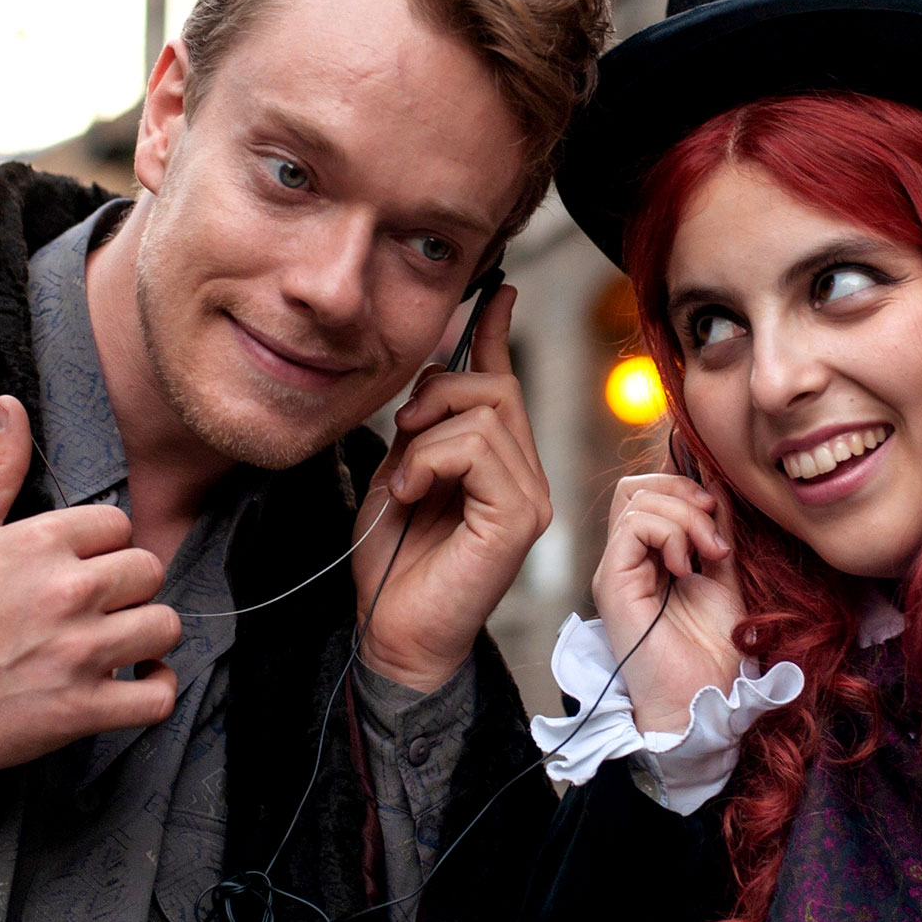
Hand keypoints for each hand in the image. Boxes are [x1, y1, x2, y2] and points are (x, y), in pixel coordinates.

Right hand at [0, 396, 181, 773]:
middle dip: (127, 590)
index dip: (103, 549)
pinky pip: (157, 697)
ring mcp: (78, 652)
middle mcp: (67, 592)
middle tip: (97, 609)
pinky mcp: (81, 709)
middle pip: (149, 571)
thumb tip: (10, 405)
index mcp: (41, 543)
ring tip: (118, 646)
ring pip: (164, 626)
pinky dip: (155, 692)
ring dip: (146, 638)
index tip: (79, 570)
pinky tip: (135, 685)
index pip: (119, 525)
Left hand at [351, 287, 550, 692]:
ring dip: (426, 438)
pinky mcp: (521, 518)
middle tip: (402, 434)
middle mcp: (527, 476)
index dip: (495, 331)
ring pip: (485, 413)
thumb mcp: (400, 473)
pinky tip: (414, 494)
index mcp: (499, 464)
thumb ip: (423, 428)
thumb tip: (434, 375)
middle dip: (437, 393)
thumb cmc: (393, 562)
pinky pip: (479, 449)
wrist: (391, 632)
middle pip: (495, 387)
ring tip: (406, 481)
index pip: (503, 382)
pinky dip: (432, 461)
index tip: (495, 289)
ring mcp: (531, 497)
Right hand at [590, 472, 745, 734]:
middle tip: (714, 527)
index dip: (681, 486)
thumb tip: (716, 485)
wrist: (703, 698)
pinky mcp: (613, 583)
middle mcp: (625, 561)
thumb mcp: (723, 578)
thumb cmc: (712, 652)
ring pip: (636, 502)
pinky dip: (671, 534)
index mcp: (648, 558)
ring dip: (685, 517)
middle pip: (635, 488)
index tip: (718, 512)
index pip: (646, 493)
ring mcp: (616, 571)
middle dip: (683, 492)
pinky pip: (634, 527)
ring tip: (709, 554)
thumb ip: (716, 534)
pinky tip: (687, 568)